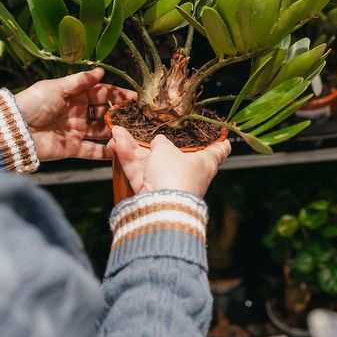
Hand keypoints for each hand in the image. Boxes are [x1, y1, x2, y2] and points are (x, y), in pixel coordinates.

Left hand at [14, 68, 135, 161]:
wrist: (15, 130)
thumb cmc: (33, 103)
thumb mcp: (57, 88)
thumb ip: (80, 81)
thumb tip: (100, 70)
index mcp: (74, 95)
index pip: (101, 93)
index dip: (117, 94)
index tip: (134, 96)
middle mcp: (78, 112)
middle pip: (104, 112)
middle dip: (120, 113)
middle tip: (138, 115)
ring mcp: (76, 131)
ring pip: (101, 131)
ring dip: (116, 132)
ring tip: (133, 132)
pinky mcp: (72, 148)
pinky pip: (92, 151)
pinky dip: (105, 152)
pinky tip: (119, 150)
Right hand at [108, 125, 230, 197]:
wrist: (160, 208)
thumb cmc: (174, 176)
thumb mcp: (166, 149)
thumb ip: (160, 142)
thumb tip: (158, 143)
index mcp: (204, 162)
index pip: (219, 150)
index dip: (220, 139)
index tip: (221, 131)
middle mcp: (188, 172)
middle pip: (174, 153)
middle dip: (154, 140)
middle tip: (143, 127)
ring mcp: (168, 183)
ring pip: (150, 161)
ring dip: (132, 147)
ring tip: (117, 132)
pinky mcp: (151, 192)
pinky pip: (139, 171)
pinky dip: (128, 158)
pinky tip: (115, 143)